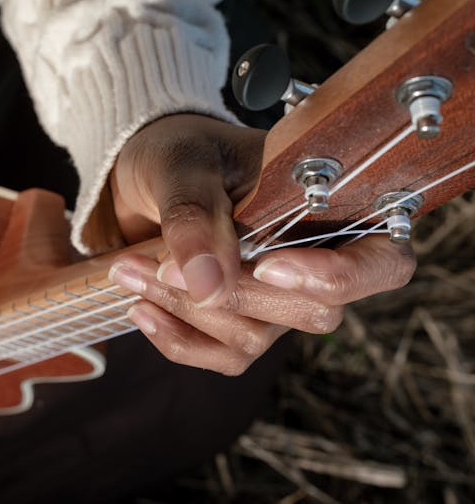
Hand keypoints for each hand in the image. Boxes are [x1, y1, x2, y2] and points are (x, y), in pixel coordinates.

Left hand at [107, 114, 415, 373]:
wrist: (143, 178)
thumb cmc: (179, 154)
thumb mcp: (183, 165)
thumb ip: (196, 216)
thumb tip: (208, 285)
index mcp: (330, 206)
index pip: (382, 261)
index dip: (338, 275)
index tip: (268, 265)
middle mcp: (315, 260)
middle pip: (313, 312)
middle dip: (232, 294)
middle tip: (161, 263)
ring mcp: (279, 300)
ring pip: (256, 338)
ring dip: (186, 311)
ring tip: (129, 270)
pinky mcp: (240, 323)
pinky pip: (223, 357)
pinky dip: (178, 340)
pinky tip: (141, 309)